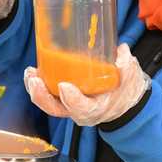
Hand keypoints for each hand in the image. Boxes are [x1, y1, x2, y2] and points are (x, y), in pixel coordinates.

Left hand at [24, 44, 150, 126]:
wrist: (124, 100)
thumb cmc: (126, 89)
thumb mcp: (131, 77)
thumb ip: (126, 64)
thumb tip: (119, 50)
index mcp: (97, 108)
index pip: (82, 108)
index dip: (72, 100)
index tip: (65, 86)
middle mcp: (79, 110)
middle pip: (56, 109)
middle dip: (42, 96)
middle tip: (35, 80)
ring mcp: (69, 105)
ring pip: (48, 103)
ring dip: (36, 90)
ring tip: (30, 73)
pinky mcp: (64, 97)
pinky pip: (48, 95)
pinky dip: (38, 84)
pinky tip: (33, 71)